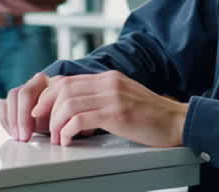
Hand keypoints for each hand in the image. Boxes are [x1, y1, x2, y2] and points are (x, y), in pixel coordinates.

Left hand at [3, 71, 186, 147]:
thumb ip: (102, 97)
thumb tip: (75, 109)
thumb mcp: (123, 98)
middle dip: (45, 108)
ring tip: (56, 138)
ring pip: (68, 103)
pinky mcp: (117, 113)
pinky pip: (80, 118)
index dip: (48, 95)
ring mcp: (113, 96)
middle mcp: (108, 82)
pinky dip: (67, 130)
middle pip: (63, 88)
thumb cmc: (151, 116)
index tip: (40, 112)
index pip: (67, 79)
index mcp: (108, 78)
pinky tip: (67, 140)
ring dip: (55, 123)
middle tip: (40, 126)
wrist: (178, 122)